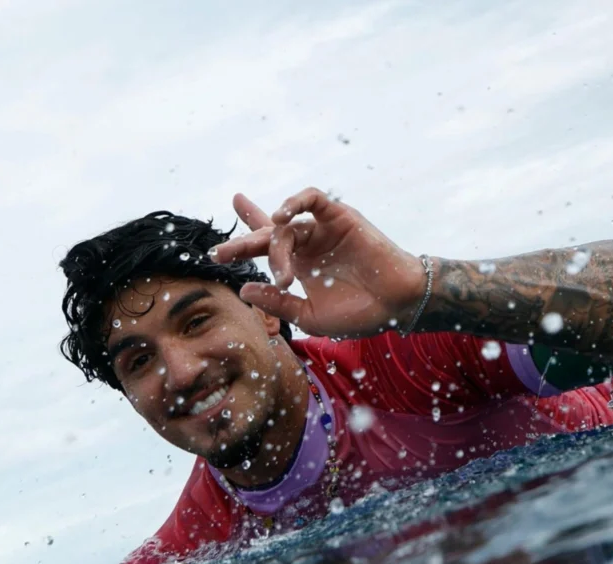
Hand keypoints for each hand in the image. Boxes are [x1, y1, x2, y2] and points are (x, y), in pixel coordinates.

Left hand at [211, 187, 427, 338]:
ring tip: (280, 270)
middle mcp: (307, 244)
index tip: (216, 253)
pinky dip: (295, 202)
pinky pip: (312, 199)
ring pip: (287, 226)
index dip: (242, 244)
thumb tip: (244, 288)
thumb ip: (278, 301)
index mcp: (299, 266)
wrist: (396, 305)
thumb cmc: (358, 314)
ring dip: (277, 247)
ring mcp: (321, 229)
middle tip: (222, 254)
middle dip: (242, 243)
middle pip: (267, 235)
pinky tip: (282, 215)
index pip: (264, 248)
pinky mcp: (338, 216)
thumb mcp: (309, 315)